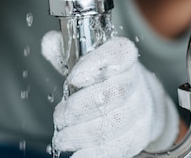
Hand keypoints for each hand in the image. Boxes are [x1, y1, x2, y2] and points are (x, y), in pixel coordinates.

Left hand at [41, 31, 178, 157]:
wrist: (139, 101)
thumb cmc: (104, 78)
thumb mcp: (86, 59)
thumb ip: (65, 51)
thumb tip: (49, 43)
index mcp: (123, 56)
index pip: (118, 54)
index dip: (95, 64)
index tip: (73, 78)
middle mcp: (136, 82)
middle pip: (112, 94)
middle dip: (79, 108)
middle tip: (60, 116)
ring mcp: (140, 110)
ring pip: (113, 123)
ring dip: (81, 134)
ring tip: (62, 138)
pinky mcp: (138, 136)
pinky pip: (118, 147)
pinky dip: (94, 154)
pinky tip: (77, 155)